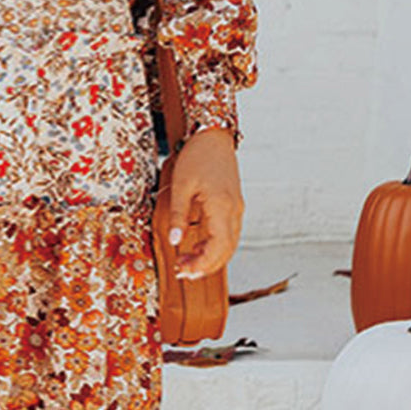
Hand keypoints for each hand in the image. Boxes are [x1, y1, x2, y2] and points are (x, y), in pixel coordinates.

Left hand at [167, 126, 243, 278]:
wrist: (213, 136)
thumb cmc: (197, 156)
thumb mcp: (180, 186)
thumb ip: (177, 216)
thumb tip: (174, 241)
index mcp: (222, 206)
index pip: (218, 247)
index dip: (202, 264)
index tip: (184, 271)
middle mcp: (234, 210)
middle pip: (226, 250)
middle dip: (205, 266)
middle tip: (182, 273)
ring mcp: (236, 209)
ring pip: (228, 244)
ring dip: (209, 257)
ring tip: (185, 262)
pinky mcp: (233, 206)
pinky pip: (227, 234)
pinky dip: (214, 245)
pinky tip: (195, 248)